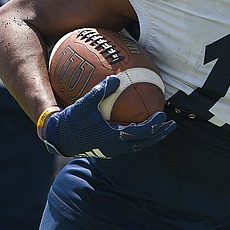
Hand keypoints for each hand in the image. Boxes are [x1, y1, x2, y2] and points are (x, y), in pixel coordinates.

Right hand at [40, 75, 175, 158]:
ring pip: (138, 146)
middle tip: (171, 125)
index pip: (140, 133)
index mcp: (114, 137)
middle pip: (145, 142)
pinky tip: (139, 129)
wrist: (59, 139)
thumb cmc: (71, 121)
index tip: (163, 115)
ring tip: (159, 128)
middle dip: (159, 133)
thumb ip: (101, 91)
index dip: (154, 125)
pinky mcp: (108, 150)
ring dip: (151, 137)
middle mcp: (116, 147)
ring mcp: (113, 151)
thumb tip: (115, 78)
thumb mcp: (85, 104)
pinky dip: (139, 138)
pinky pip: (129, 145)